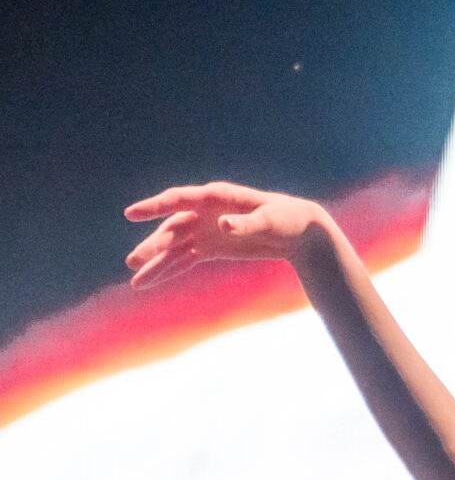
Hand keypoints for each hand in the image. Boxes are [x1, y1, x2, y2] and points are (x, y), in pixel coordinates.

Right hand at [124, 181, 325, 289]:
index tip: (131, 214)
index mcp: (214, 198)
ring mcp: (206, 231)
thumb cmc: (286, 218)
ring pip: (175, 248)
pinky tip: (152, 280)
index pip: (177, 200)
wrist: (299, 231)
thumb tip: (222, 225)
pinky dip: (170, 269)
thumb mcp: (270, 219)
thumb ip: (246, 223)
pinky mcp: (213, 248)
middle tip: (133, 262)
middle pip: (172, 230)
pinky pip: (186, 259)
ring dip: (156, 264)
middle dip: (153, 247)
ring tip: (136, 281)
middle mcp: (204, 213)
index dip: (153, 207)